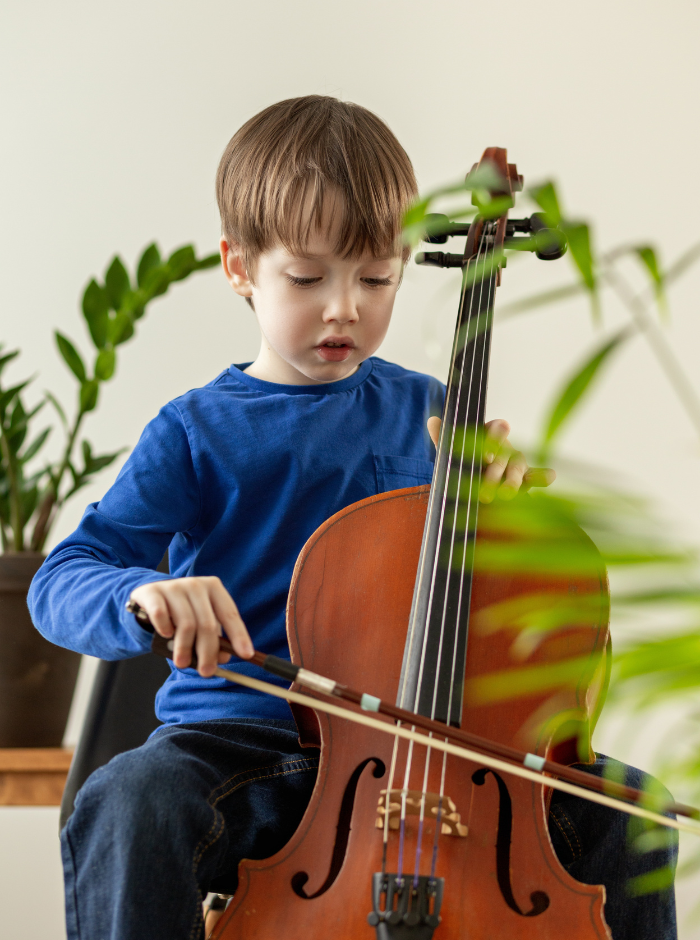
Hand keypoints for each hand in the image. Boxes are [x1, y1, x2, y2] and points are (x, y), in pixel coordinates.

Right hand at [129, 577, 253, 677]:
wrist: (150, 597)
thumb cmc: (181, 612)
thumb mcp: (200, 622)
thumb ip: (214, 638)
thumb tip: (223, 658)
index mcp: (214, 588)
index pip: (230, 614)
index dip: (239, 635)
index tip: (245, 655)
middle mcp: (196, 585)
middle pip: (207, 623)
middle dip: (208, 652)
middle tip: (206, 672)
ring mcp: (174, 587)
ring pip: (186, 623)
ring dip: (185, 648)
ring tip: (182, 663)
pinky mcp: (153, 593)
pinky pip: (161, 615)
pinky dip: (165, 628)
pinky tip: (166, 635)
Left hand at [426, 417, 554, 503]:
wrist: (474, 485)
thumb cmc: (467, 463)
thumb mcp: (453, 451)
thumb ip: (444, 437)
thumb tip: (432, 420)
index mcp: (490, 434)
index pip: (496, 428)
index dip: (494, 439)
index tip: (486, 457)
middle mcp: (506, 446)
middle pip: (504, 454)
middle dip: (495, 472)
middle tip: (485, 490)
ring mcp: (518, 462)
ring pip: (519, 467)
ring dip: (513, 481)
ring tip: (505, 494)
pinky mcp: (527, 479)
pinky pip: (538, 476)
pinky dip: (543, 476)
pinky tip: (546, 477)